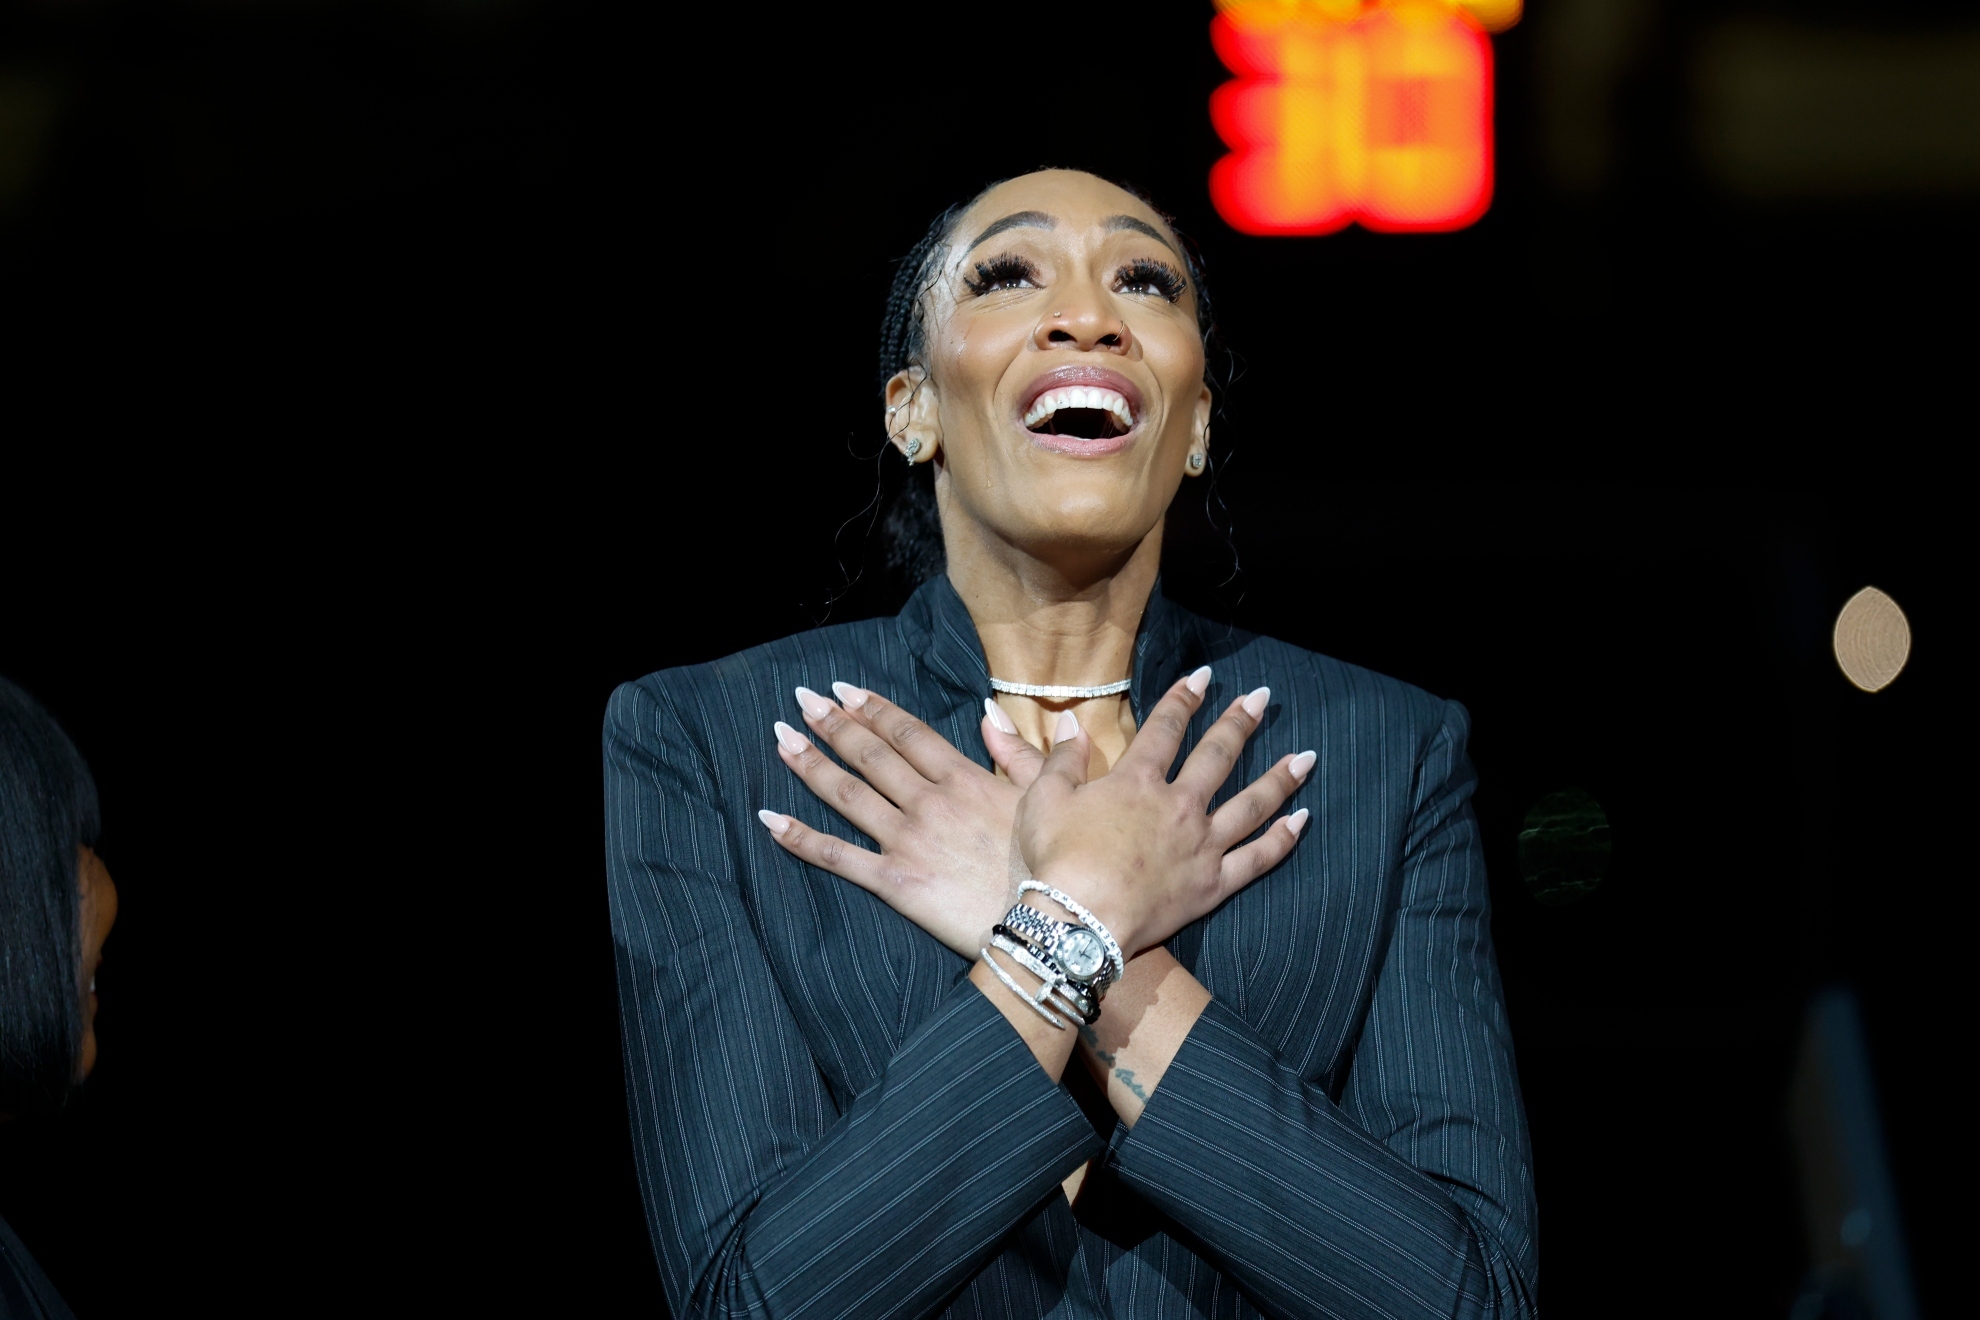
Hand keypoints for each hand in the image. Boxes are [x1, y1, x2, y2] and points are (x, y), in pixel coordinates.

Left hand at [756, 684, 1028, 959]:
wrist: (1049, 923)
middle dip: (833, 724)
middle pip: (871, 754)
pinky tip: (770, 819)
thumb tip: (991, 709)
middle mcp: (929, 802)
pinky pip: (838, 857)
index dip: (874, 708)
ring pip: (848, 794)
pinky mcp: (895, 882)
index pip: (908, 733)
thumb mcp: (1045, 795)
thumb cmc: (1051, 862)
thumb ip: (1019, 749)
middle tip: (802, 699)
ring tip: (781, 739)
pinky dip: (801, 837)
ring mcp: (908, 840)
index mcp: (964, 778)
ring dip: (811, 764)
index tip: (845, 690)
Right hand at [1011, 667, 1312, 958]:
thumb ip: (1062, 758)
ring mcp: (1201, 845)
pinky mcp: (1212, 884)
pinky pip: (1257, 858)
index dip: (1184, 698)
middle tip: (1261, 699)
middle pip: (1217, 755)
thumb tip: (1071, 722)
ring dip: (1280, 777)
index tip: (1202, 677)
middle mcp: (1178, 805)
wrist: (1078, 921)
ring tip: (1305, 757)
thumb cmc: (1056, 860)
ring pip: (1251, 804)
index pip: (1165, 728)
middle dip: (1239, 722)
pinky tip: (1301, 820)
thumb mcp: (1043, 798)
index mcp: (1136, 781)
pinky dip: (1282, 839)